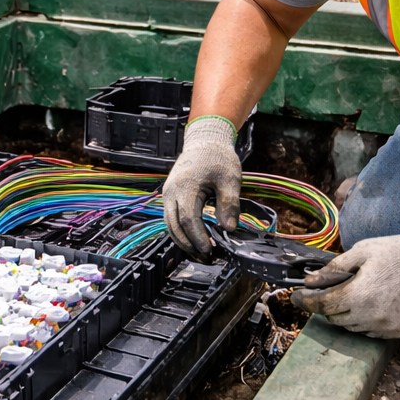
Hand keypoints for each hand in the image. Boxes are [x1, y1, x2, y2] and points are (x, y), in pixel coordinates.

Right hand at [162, 116, 242, 260]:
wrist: (205, 141)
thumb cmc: (218, 158)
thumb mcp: (230, 180)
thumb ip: (229, 205)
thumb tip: (228, 229)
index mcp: (186, 187)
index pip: (188, 219)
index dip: (198, 238)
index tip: (210, 250)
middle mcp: (171, 192)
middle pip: (174, 226)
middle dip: (189, 244)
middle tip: (206, 258)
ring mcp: (168, 194)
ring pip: (170, 224)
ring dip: (183, 241)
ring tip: (200, 253)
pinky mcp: (170, 196)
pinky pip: (171, 218)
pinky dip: (180, 231)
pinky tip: (193, 240)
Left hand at [291, 226, 399, 338]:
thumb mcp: (364, 251)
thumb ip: (335, 267)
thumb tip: (312, 280)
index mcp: (359, 294)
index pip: (323, 305)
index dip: (306, 301)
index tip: (297, 297)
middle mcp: (370, 316)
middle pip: (335, 319)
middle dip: (326, 307)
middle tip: (326, 293)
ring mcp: (386, 327)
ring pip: (353, 327)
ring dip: (346, 315)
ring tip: (353, 296)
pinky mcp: (399, 332)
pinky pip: (372, 332)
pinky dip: (365, 321)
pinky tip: (371, 305)